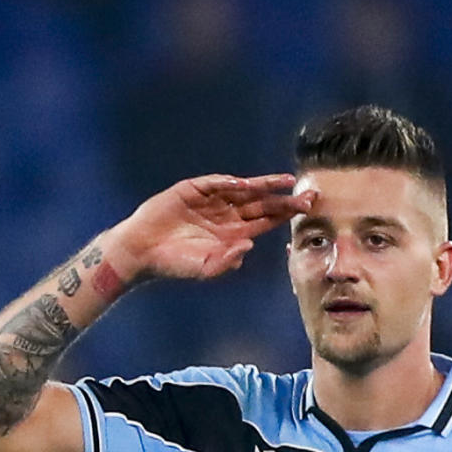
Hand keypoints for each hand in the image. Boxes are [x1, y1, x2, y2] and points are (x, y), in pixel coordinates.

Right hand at [113, 174, 305, 283]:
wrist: (142, 252)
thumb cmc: (173, 264)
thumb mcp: (203, 269)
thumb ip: (226, 261)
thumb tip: (249, 247)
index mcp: (233, 234)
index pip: (265, 221)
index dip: (285, 214)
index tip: (306, 209)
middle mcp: (226, 215)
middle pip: (261, 204)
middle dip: (283, 199)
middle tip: (309, 193)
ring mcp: (210, 201)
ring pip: (242, 190)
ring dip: (263, 185)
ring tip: (285, 181)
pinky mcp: (191, 190)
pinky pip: (212, 184)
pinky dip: (225, 183)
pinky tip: (241, 184)